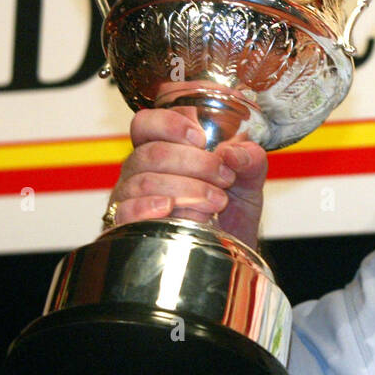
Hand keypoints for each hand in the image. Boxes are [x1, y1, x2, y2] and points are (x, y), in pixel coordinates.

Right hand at [108, 107, 267, 247]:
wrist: (228, 252)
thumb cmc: (230, 211)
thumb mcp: (248, 181)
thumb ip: (249, 160)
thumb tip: (233, 152)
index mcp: (162, 148)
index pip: (147, 122)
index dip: (170, 124)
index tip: (201, 139)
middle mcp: (140, 169)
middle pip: (153, 153)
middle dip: (195, 164)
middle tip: (224, 178)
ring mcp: (129, 197)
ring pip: (145, 181)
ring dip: (186, 190)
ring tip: (216, 202)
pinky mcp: (125, 226)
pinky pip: (125, 211)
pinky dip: (149, 207)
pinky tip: (169, 209)